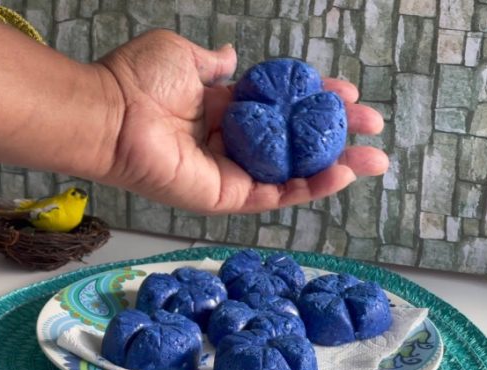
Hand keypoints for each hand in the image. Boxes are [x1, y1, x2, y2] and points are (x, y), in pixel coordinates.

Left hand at [98, 30, 386, 213]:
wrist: (111, 113)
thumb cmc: (140, 81)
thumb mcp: (184, 56)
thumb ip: (213, 62)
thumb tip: (231, 56)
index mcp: (221, 109)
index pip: (278, 108)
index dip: (312, 100)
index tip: (345, 92)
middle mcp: (228, 142)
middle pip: (291, 142)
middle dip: (332, 133)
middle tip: (371, 126)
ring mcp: (228, 172)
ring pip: (290, 173)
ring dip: (334, 167)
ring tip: (375, 159)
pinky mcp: (224, 196)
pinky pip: (273, 194)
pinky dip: (308, 188)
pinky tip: (342, 175)